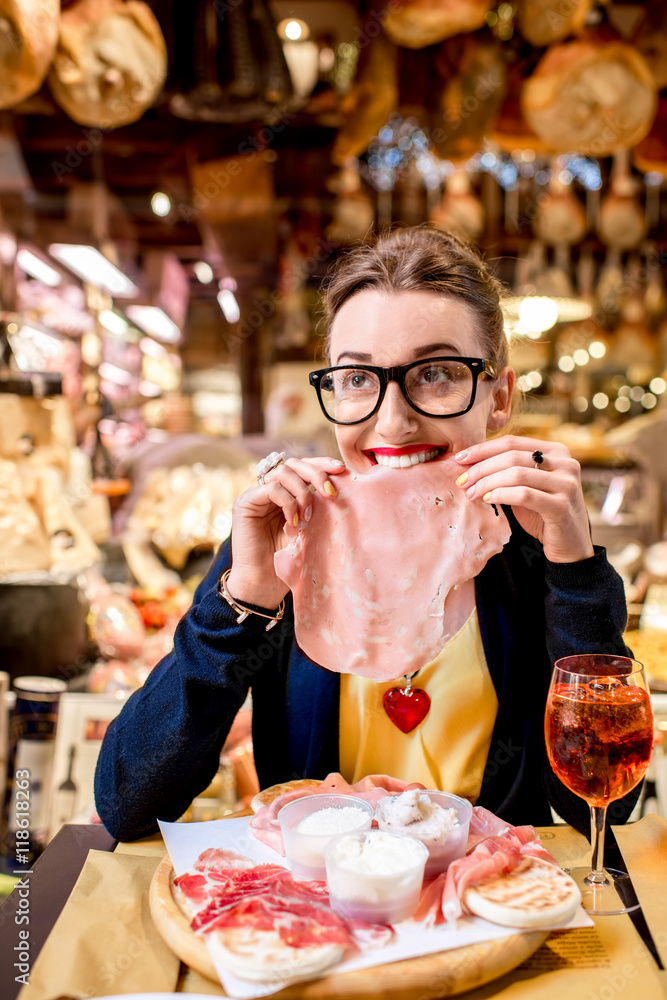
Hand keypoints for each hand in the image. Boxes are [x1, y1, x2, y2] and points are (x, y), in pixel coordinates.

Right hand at [227, 456, 345, 606]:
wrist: (264, 585)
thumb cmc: (288, 561)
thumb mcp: (310, 529)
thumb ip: (318, 508)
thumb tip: (339, 487)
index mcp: (285, 493)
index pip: (303, 467)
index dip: (321, 464)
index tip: (342, 470)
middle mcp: (269, 490)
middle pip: (294, 464)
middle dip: (316, 473)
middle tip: (331, 493)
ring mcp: (255, 495)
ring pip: (283, 472)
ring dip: (302, 492)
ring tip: (309, 516)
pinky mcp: (245, 503)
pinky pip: (271, 488)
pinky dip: (288, 503)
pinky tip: (294, 523)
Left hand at [454, 436, 593, 563]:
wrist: (570, 545)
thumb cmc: (543, 514)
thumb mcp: (525, 487)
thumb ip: (507, 473)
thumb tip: (469, 464)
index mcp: (556, 451)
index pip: (512, 442)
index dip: (483, 449)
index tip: (460, 459)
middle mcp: (565, 463)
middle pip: (512, 456)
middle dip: (481, 468)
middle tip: (461, 481)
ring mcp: (566, 483)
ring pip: (516, 474)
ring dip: (487, 483)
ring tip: (470, 493)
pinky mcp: (562, 505)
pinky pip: (524, 494)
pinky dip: (501, 495)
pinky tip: (488, 500)